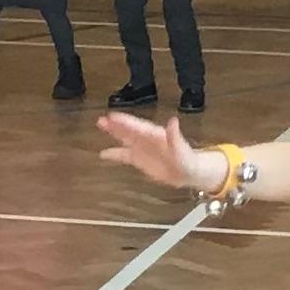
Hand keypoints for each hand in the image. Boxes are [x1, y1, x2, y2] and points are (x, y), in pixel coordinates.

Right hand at [97, 111, 211, 191]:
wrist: (188, 173)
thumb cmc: (187, 160)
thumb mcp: (181, 149)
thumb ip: (175, 136)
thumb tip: (173, 121)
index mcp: (155, 135)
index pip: (137, 126)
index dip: (125, 121)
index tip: (113, 116)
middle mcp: (147, 139)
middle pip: (128, 129)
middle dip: (115, 124)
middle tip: (101, 119)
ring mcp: (142, 149)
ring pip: (124, 138)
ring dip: (113, 132)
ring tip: (100, 124)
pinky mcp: (140, 159)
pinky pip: (124, 155)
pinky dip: (114, 154)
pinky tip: (103, 154)